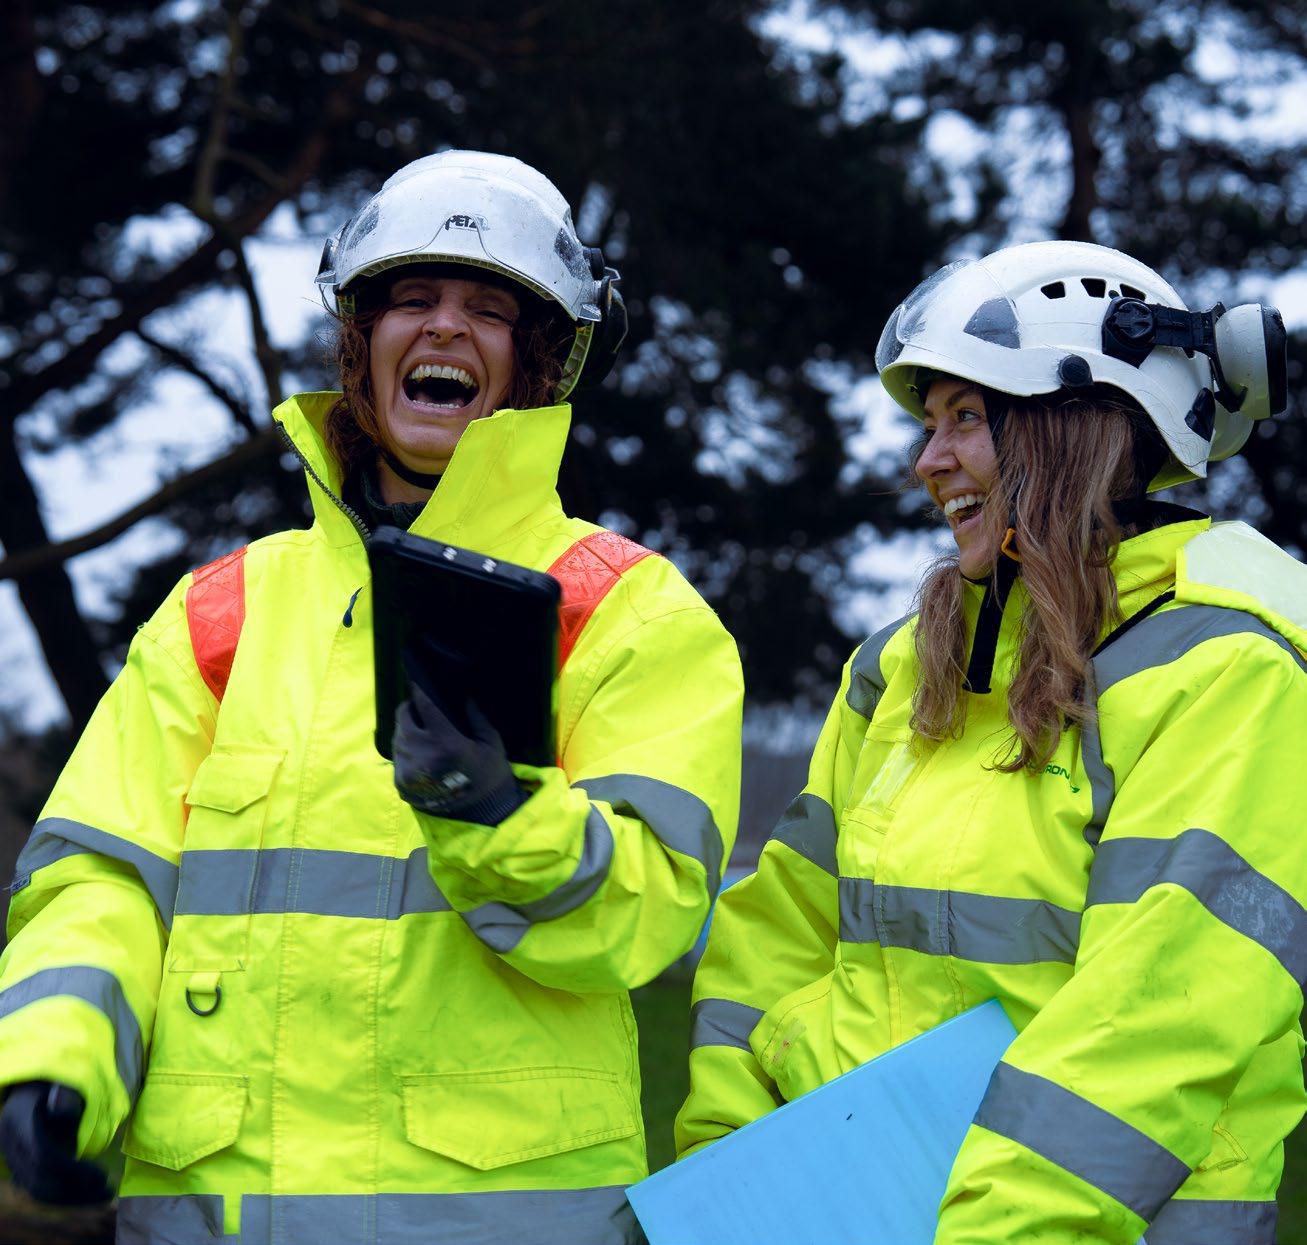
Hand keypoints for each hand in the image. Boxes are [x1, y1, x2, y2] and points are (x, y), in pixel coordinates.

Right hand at [0, 1081, 110, 1204]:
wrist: (33, 1087)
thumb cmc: (56, 1082)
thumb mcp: (63, 1083)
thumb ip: (66, 1097)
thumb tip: (64, 1114)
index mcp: (20, 1122)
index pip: (44, 1157)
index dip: (73, 1169)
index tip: (102, 1174)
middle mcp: (11, 1144)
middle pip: (41, 1179)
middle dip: (76, 1187)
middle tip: (108, 1190)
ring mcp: (13, 1158)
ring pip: (38, 1189)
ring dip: (72, 1196)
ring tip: (103, 1195)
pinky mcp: (20, 1167)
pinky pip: (39, 1189)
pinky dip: (64, 1195)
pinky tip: (89, 1194)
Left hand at [393, 671, 526, 826]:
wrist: (481, 812)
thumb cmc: (489, 772)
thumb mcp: (490, 742)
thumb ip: (475, 716)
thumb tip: (463, 694)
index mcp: (446, 743)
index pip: (424, 706)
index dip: (419, 689)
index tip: (416, 679)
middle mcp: (422, 756)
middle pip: (403, 718)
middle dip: (410, 709)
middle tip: (420, 707)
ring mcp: (408, 772)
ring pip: (397, 737)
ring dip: (407, 730)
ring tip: (421, 731)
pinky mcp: (400, 785)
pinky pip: (397, 757)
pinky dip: (406, 750)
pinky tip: (420, 752)